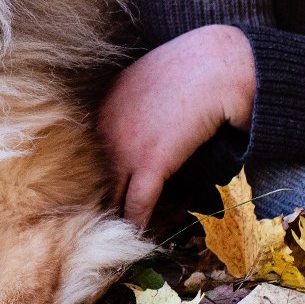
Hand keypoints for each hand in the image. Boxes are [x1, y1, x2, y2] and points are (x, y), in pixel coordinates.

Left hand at [98, 24, 255, 228]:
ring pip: (112, 194)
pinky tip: (136, 238)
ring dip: (114, 217)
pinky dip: (136, 223)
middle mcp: (105, 128)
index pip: (89, 155)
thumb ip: (132, 104)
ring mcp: (124, 146)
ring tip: (112, 240)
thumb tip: (139, 126)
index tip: (94, 195)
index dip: (94, 178)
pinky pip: (137, 202)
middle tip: (92, 226)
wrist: (215, 63)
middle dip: (95, 201)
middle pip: (94, 177)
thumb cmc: (189, 66)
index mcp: (103, 107)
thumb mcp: (145, 80)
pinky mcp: (151, 162)